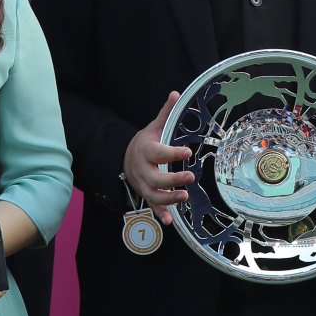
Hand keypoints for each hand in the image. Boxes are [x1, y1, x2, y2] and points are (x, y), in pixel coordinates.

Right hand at [124, 92, 192, 224]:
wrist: (125, 158)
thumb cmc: (146, 142)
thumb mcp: (154, 127)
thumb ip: (166, 113)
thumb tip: (176, 93)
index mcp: (146, 151)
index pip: (158, 152)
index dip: (172, 152)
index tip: (188, 151)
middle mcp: (142, 170)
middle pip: (155, 178)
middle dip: (172, 179)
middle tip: (190, 176)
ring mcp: (142, 184)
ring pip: (153, 195)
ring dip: (168, 199)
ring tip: (184, 197)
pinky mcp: (145, 194)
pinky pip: (150, 206)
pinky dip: (159, 214)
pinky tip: (169, 221)